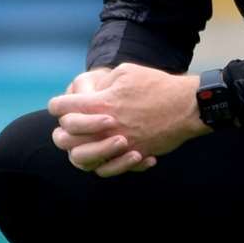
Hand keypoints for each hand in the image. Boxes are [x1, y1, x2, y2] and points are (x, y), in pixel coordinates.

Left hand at [48, 63, 210, 176]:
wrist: (187, 106)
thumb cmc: (156, 85)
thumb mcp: (125, 73)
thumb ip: (101, 83)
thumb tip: (88, 94)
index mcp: (100, 102)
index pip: (61, 108)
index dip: (56, 106)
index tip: (61, 106)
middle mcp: (104, 127)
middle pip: (63, 138)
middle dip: (62, 131)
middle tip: (70, 127)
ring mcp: (117, 144)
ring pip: (80, 159)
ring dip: (78, 150)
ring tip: (86, 143)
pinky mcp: (131, 155)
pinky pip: (106, 169)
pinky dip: (103, 163)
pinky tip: (107, 153)